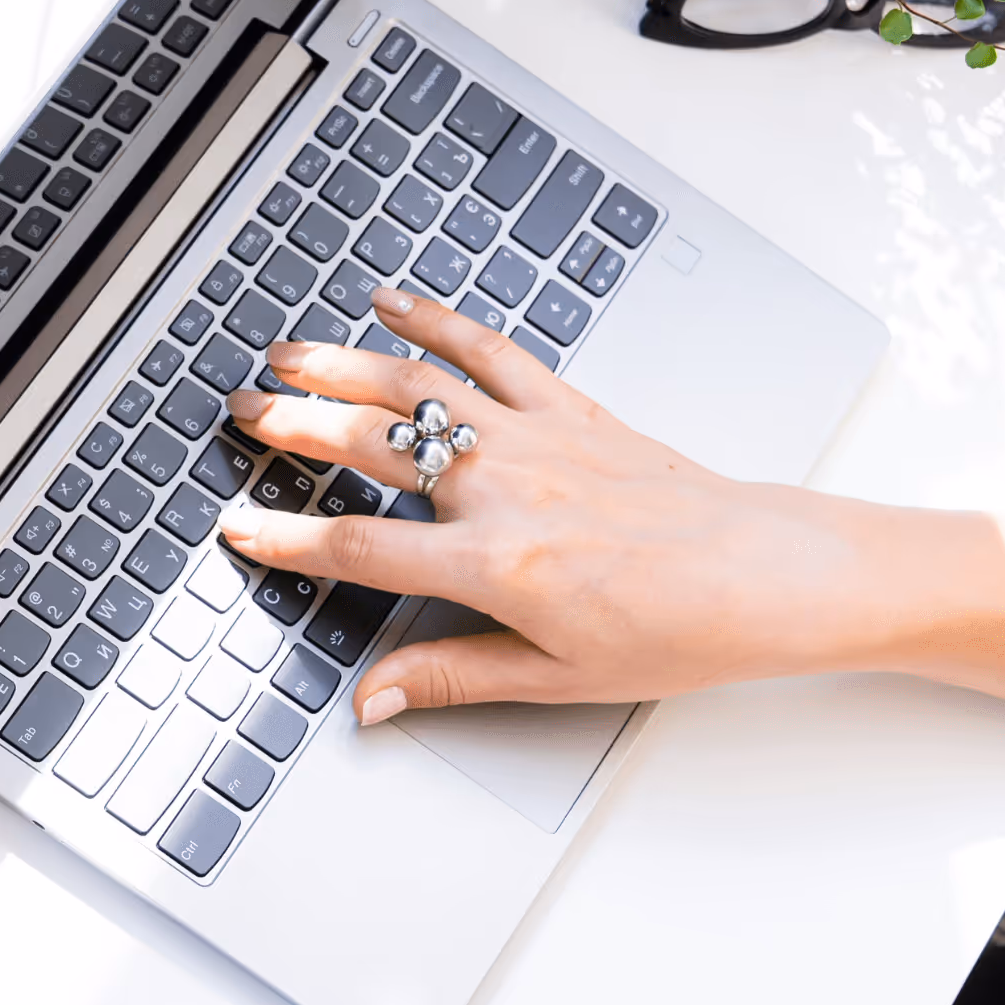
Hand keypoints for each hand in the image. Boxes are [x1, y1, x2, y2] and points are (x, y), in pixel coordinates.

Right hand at [217, 285, 912, 725]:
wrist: (768, 575)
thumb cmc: (678, 630)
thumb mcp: (555, 677)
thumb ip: (450, 677)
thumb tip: (373, 701)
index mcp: (495, 564)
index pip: (359, 549)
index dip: (285, 540)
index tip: (236, 529)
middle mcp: (507, 488)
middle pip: (372, 445)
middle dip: (294, 424)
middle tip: (242, 411)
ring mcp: (539, 439)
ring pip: (419, 385)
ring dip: (344, 362)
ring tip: (287, 351)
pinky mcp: (572, 410)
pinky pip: (492, 351)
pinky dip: (438, 320)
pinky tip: (394, 302)